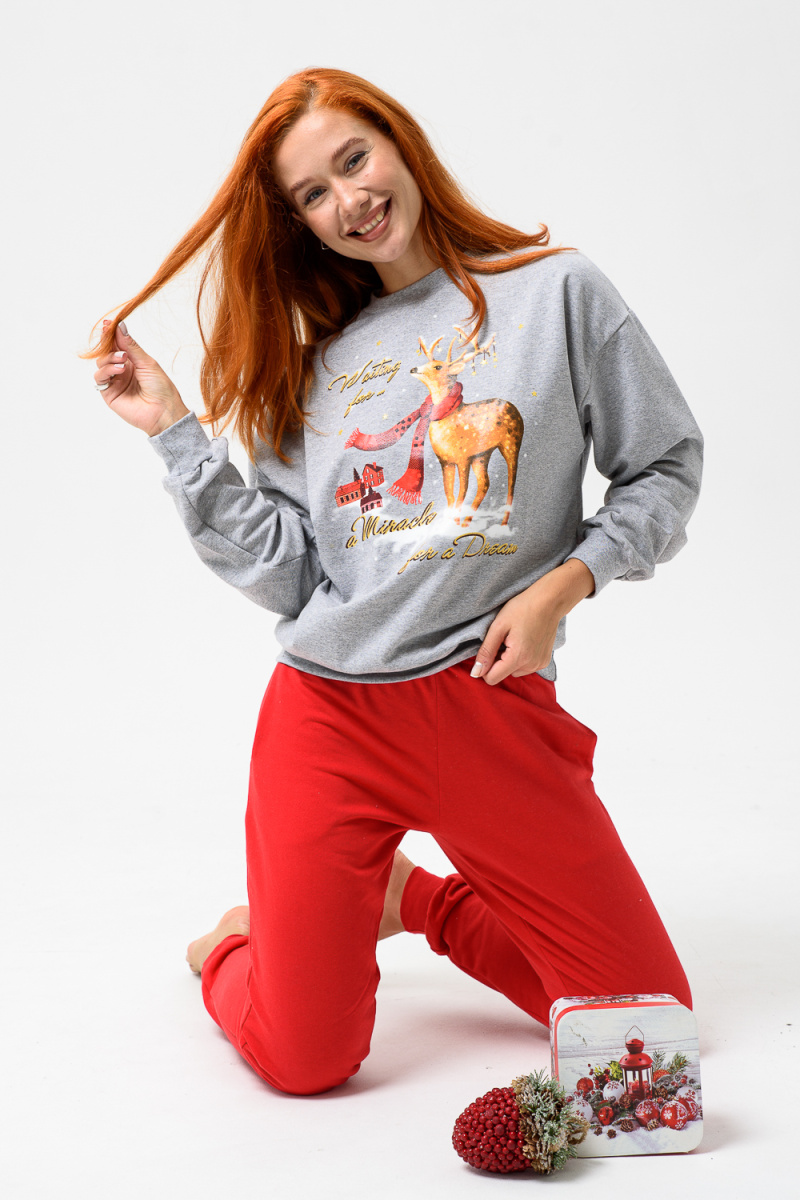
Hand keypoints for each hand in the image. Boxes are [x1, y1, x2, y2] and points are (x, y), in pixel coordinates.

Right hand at [94, 320, 190, 436]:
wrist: (164, 412)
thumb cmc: (161, 388)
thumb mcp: (147, 362)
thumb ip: (131, 346)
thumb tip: (120, 325)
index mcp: (133, 362)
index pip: (117, 344)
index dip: (111, 334)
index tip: (108, 323)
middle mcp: (121, 370)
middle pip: (106, 352)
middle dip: (108, 344)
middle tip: (117, 343)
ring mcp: (114, 382)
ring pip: (100, 363)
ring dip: (109, 358)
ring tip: (123, 361)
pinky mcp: (109, 393)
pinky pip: (99, 377)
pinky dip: (106, 370)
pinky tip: (119, 370)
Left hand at [471, 559, 595, 684]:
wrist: (549, 601)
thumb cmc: (522, 608)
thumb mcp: (498, 627)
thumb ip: (486, 651)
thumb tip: (476, 673)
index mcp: (518, 657)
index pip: (492, 679)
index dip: (484, 666)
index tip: (488, 649)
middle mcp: (531, 665)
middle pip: (503, 675)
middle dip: (498, 661)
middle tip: (503, 639)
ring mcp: (539, 664)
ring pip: (514, 671)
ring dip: (510, 660)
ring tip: (514, 639)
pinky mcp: (545, 661)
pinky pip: (526, 667)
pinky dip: (521, 658)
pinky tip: (523, 641)